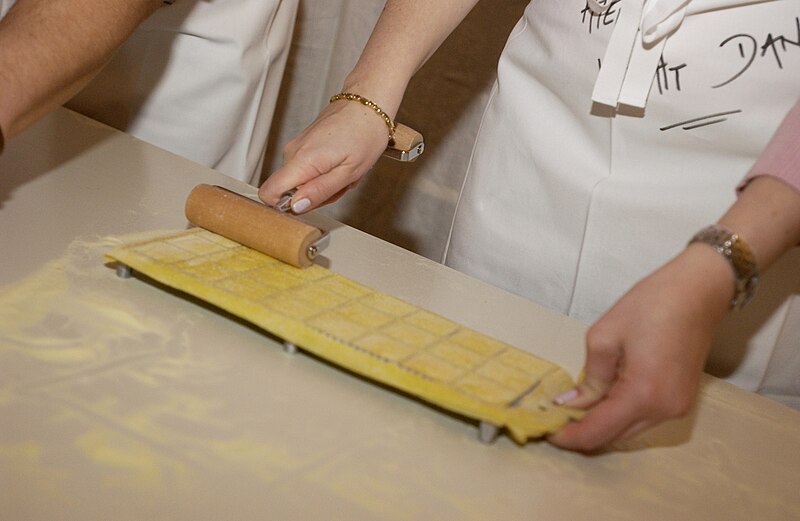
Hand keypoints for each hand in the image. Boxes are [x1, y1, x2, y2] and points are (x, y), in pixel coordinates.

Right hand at [258, 99, 390, 212]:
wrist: (368, 104)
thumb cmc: (365, 133)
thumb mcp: (348, 173)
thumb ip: (319, 192)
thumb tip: (296, 207)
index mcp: (302, 160)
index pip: (268, 193)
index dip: (285, 206)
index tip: (309, 203)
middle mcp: (293, 152)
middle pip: (290, 192)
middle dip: (316, 195)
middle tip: (340, 183)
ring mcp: (296, 146)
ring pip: (301, 182)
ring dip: (324, 184)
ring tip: (343, 170)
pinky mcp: (302, 144)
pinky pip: (306, 170)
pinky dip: (324, 172)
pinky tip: (340, 163)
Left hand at [548, 245, 733, 451]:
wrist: (698, 291)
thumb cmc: (653, 304)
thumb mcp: (604, 336)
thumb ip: (589, 377)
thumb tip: (570, 403)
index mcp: (643, 394)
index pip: (597, 432)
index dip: (568, 436)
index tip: (546, 429)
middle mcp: (664, 410)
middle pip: (613, 438)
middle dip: (582, 431)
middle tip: (555, 415)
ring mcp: (677, 408)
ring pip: (629, 431)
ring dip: (602, 422)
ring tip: (576, 404)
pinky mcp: (682, 401)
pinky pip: (644, 418)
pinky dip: (621, 413)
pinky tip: (604, 395)